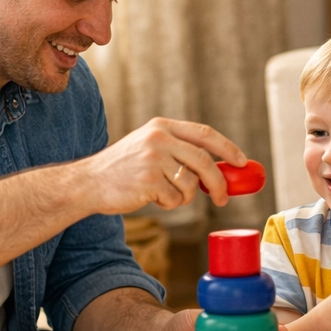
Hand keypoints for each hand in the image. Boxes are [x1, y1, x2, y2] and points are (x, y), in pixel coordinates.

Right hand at [75, 118, 245, 213]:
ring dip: (184, 197)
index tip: (242, 163)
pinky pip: (175, 199)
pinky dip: (168, 204)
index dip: (227, 148)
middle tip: (223, 198)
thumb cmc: (124, 170)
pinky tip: (149, 197)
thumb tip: (222, 168)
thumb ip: (180, 151)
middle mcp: (159, 138)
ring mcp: (153, 159)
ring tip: (163, 193)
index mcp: (162, 126)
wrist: (89, 183)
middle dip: (219, 183)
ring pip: (190, 184)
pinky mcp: (148, 181)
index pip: (205, 134)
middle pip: (205, 162)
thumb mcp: (150, 147)